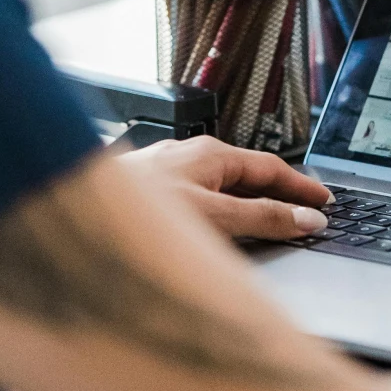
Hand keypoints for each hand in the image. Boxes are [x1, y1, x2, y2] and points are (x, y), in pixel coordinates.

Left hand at [120, 136, 330, 241]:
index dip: (301, 188)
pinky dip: (218, 217)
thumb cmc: (132, 212)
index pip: (270, 168)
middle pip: (245, 178)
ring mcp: (165, 178)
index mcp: (207, 155)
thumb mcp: (212, 217)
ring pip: (218, 191)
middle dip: (277, 197)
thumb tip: (305, 220)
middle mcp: (186, 160)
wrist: (64, 211)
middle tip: (306, 217)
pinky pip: (196, 204)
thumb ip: (261, 219)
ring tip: (270, 229)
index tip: (325, 203)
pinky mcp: (147, 199)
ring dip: (246, 208)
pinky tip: (215, 235)